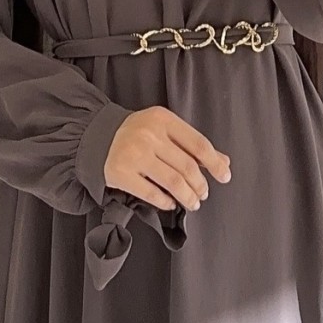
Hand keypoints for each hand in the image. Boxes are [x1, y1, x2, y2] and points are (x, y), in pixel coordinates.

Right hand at [105, 106, 231, 210]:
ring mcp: (134, 155)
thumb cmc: (137, 133)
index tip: (224, 176)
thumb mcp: (165, 129)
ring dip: (188, 197)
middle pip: (188, 166)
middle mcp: (149, 135)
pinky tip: (171, 203)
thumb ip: (192, 145)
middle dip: (201, 185)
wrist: (97, 136)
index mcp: (163, 120)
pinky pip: (152, 194)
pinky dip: (167, 202)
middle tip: (203, 194)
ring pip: (173, 182)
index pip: (198, 144)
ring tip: (193, 203)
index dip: (215, 163)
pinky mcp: (121, 173)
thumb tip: (223, 162)